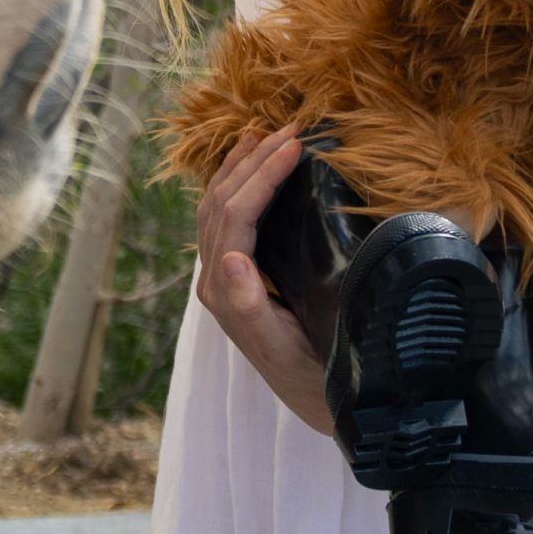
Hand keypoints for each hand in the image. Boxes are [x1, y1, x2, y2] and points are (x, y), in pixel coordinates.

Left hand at [194, 126, 335, 434]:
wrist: (318, 404)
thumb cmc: (311, 379)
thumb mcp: (284, 350)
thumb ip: (251, 308)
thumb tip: (230, 260)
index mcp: (226, 292)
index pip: (236, 216)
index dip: (263, 176)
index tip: (297, 145)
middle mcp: (215, 280)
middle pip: (223, 202)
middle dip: (255, 160)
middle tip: (294, 129)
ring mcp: (220, 276)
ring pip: (218, 205)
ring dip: (242, 165)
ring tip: (268, 134)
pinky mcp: (233, 276)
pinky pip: (224, 217)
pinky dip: (236, 183)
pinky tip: (252, 165)